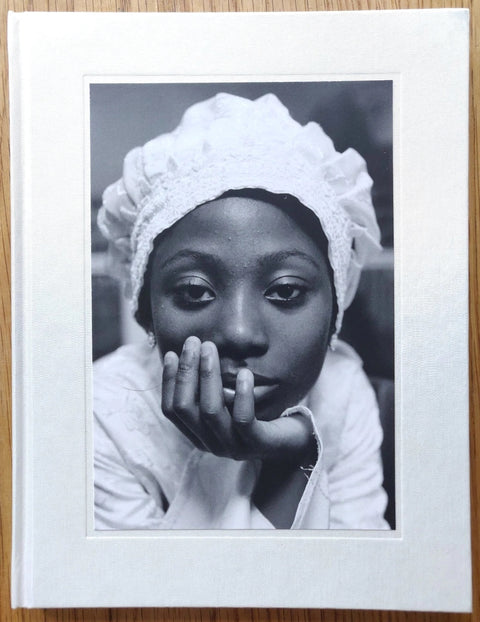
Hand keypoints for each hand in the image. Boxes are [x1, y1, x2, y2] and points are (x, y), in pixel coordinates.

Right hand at [161, 336, 316, 465]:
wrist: (294, 442)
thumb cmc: (258, 414)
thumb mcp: (228, 399)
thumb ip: (209, 386)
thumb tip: (190, 353)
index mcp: (198, 433)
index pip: (171, 410)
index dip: (168, 381)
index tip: (172, 353)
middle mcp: (210, 443)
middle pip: (186, 408)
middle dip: (186, 371)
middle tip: (193, 342)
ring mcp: (232, 446)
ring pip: (210, 411)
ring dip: (208, 375)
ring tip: (210, 348)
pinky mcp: (256, 445)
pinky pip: (243, 420)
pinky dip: (242, 394)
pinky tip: (244, 372)